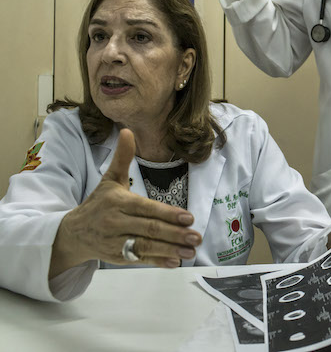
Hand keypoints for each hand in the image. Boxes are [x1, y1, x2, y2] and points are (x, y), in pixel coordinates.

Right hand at [49, 129, 201, 277]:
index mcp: (117, 202)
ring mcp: (115, 241)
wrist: (72, 233)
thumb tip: (127, 130)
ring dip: (170, 249)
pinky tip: (175, 262)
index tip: (188, 218)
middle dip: (175, 234)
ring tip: (191, 251)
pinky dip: (157, 261)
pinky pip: (139, 259)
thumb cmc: (98, 203)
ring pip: (145, 246)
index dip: (168, 214)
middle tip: (196, 236)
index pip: (146, 208)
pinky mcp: (116, 257)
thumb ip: (123, 158)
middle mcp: (115, 222)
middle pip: (148, 229)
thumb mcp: (109, 180)